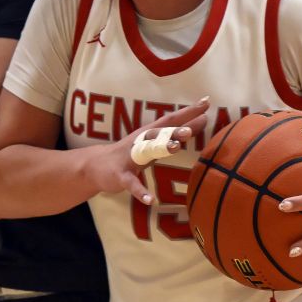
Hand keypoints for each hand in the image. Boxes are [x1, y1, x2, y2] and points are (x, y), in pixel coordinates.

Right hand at [84, 98, 208, 204]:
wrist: (95, 166)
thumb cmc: (130, 153)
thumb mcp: (152, 143)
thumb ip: (172, 136)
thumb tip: (197, 126)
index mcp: (149, 134)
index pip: (171, 119)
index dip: (188, 111)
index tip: (207, 102)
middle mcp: (140, 142)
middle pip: (160, 133)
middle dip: (177, 129)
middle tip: (198, 123)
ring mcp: (129, 158)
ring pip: (147, 151)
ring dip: (161, 147)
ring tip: (176, 147)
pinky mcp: (120, 176)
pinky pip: (131, 184)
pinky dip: (140, 192)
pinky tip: (151, 200)